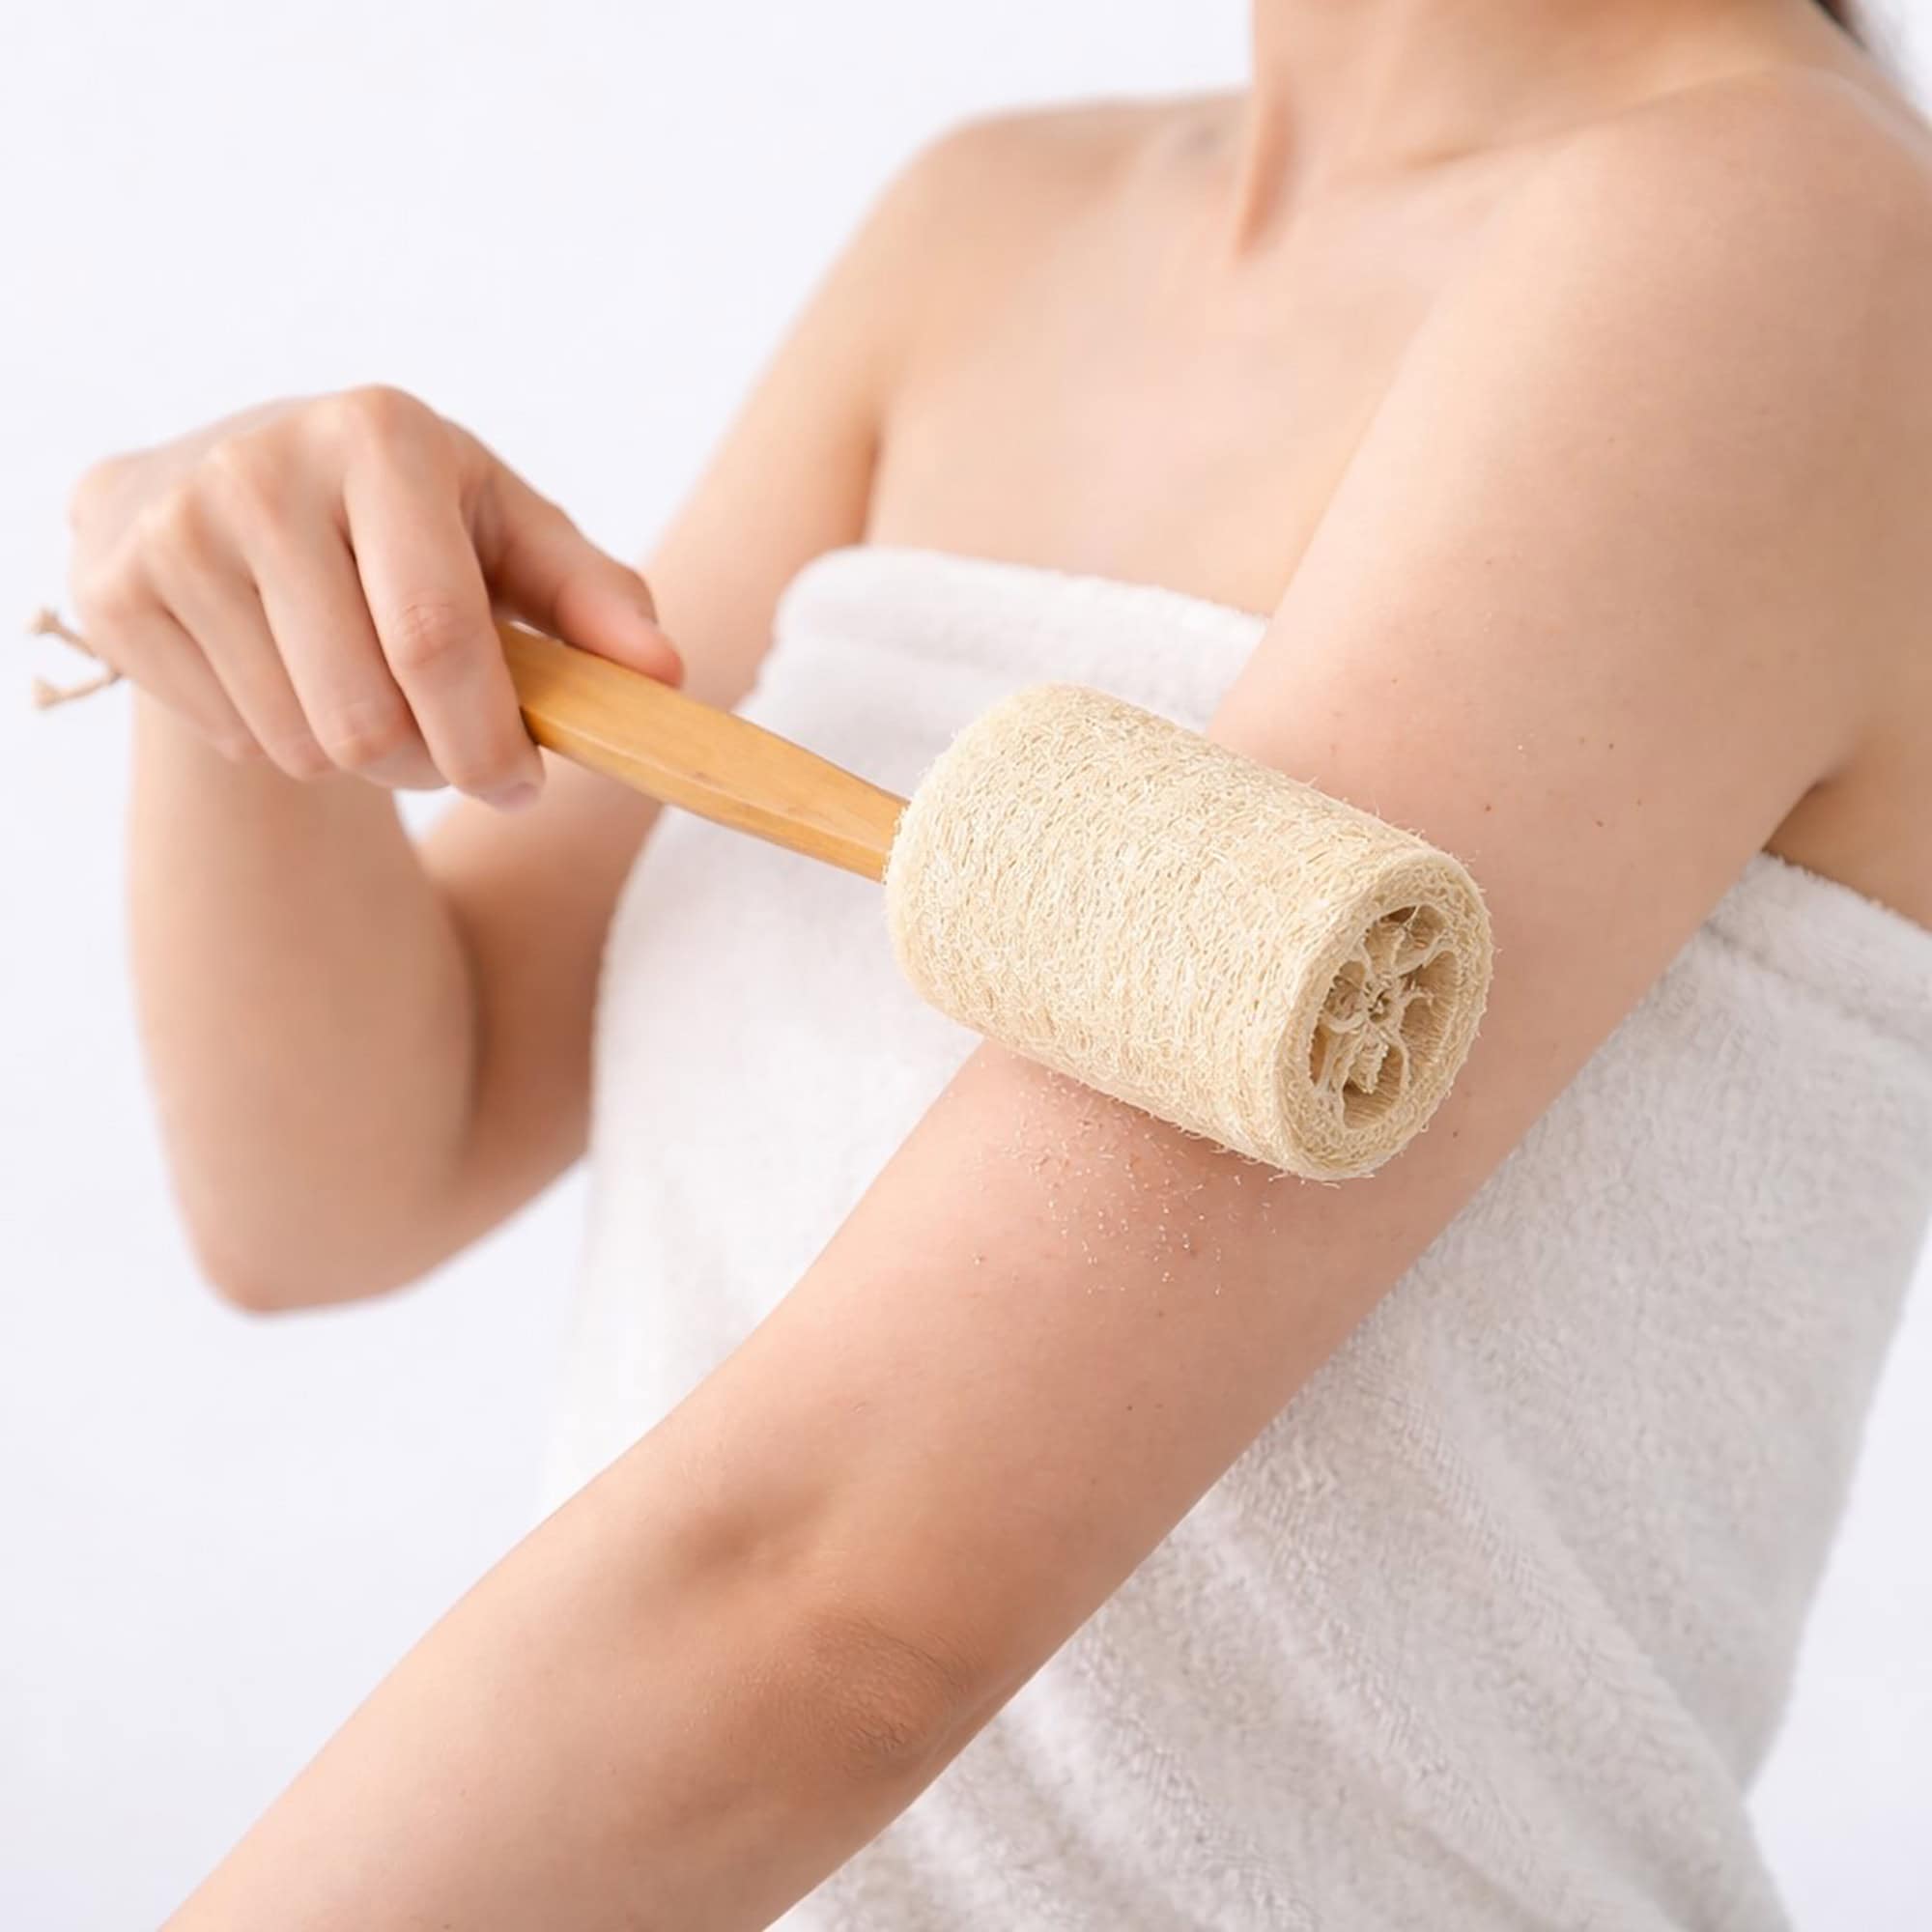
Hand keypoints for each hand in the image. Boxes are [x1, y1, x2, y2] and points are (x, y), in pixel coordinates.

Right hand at [62, 386, 681, 808]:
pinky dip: (282, 740)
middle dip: (432, 766)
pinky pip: (237, 741)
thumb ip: (594, 598)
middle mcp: (262, 471)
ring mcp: (175, 531)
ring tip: (369, 694)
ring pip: (303, 744)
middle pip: (367, 715)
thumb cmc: (407, 520)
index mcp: (381, 437)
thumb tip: (665, 673)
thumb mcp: (505, 532)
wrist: (220, 483)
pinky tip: (286, 673)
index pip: (435, 635)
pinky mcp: (117, 594)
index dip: (487, 739)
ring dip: (362, 760)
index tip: (524, 785)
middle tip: (451, 748)